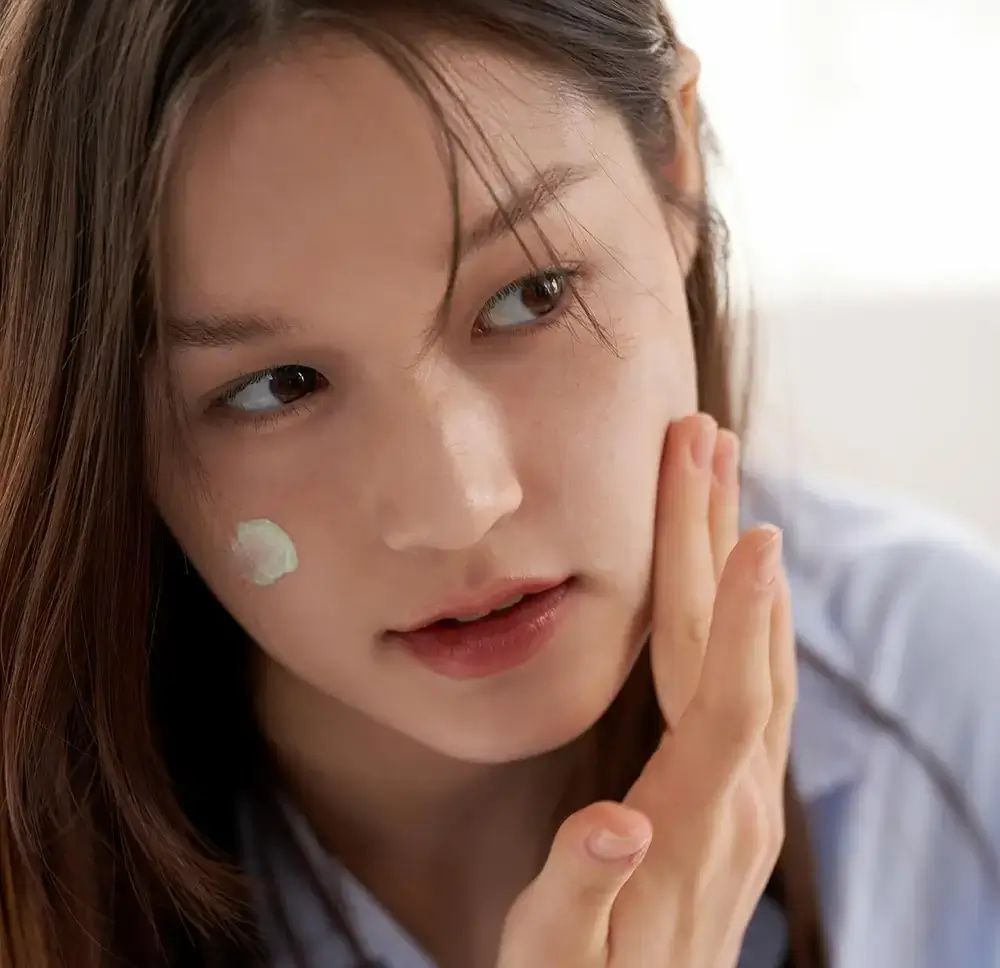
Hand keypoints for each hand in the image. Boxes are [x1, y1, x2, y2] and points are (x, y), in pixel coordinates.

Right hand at [496, 413, 795, 967]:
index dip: (736, 618)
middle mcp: (740, 806)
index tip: (747, 528)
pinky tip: (737, 580)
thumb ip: (579, 891)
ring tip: (720, 483)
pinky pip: (758, 688)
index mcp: (692, 830)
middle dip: (722, 545)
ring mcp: (749, 800)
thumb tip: (613, 821)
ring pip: (758, 663)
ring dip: (741, 567)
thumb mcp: (554, 960)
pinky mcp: (740, 797)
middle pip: (742, 656)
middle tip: (706, 448)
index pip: (724, 703)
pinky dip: (749, 617)